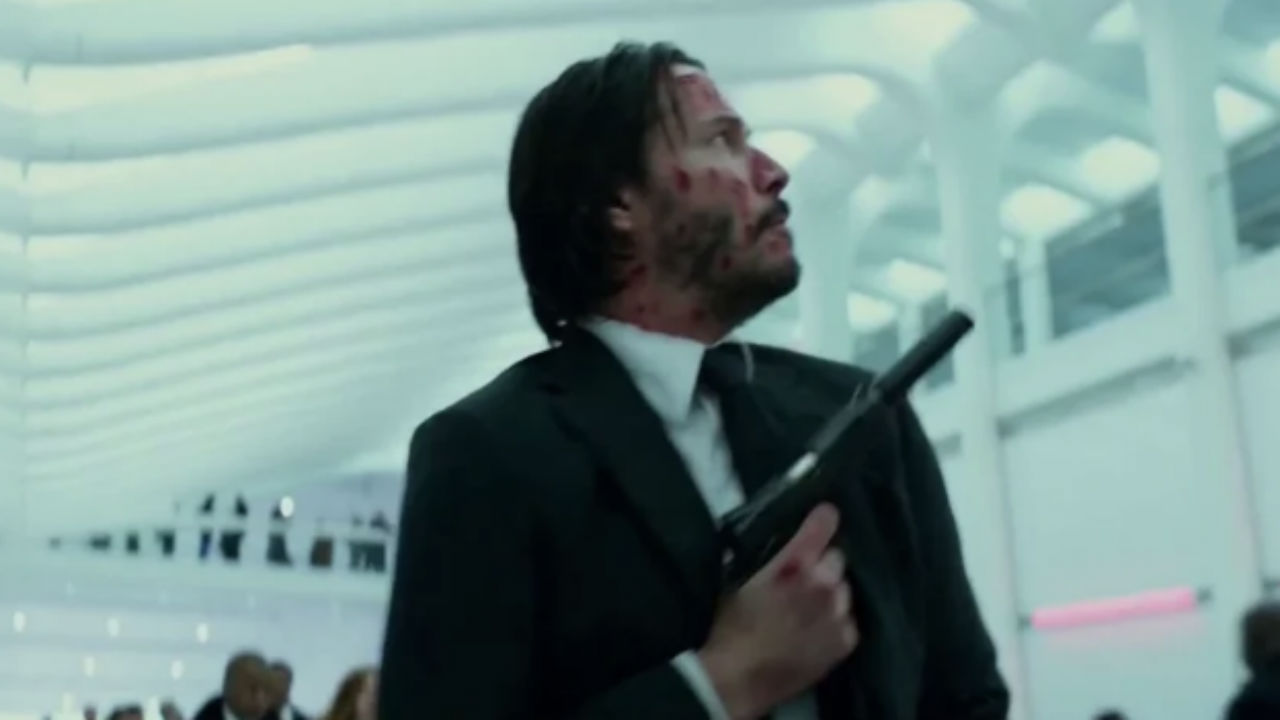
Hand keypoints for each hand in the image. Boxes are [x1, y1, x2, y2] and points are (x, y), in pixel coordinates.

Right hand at [697, 503, 857, 719]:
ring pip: (844, 590)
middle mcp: (824, 583)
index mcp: (795, 564)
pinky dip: (836, 622)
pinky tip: (817, 631)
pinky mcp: (846, 640)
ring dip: (831, 595)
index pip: (821, 527)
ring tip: (810, 611)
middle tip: (803, 583)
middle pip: (837, 559)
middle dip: (822, 567)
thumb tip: (781, 549)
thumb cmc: (730, 626)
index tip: (827, 513)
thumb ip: (768, 561)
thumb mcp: (741, 581)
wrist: (738, 678)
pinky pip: (848, 620)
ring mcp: (838, 613)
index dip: (824, 519)